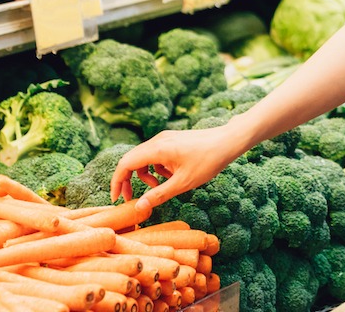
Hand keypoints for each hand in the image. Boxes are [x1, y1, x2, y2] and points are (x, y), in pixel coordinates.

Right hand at [111, 125, 245, 214]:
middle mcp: (157, 140)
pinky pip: (156, 155)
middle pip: (132, 160)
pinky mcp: (172, 140)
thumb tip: (138, 207)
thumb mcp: (182, 183)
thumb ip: (158, 195)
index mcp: (157, 149)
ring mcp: (165, 138)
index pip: (125, 164)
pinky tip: (171, 176)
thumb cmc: (208, 161)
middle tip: (130, 198)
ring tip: (159, 187)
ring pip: (144, 158)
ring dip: (145, 175)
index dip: (117, 182)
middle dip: (128, 180)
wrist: (228, 141)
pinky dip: (157, 168)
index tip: (117, 199)